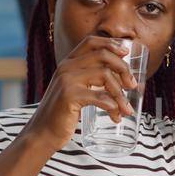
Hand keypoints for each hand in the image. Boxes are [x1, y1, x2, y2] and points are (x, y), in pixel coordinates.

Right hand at [22, 36, 141, 150]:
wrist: (42, 134)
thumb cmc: (62, 114)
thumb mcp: (74, 90)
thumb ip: (89, 80)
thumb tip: (121, 77)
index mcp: (68, 63)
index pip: (91, 41)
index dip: (111, 43)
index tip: (126, 53)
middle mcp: (66, 67)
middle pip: (103, 55)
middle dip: (123, 69)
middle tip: (132, 86)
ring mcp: (67, 80)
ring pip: (105, 75)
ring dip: (120, 94)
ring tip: (125, 110)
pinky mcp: (69, 96)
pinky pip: (100, 97)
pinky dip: (113, 107)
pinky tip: (115, 116)